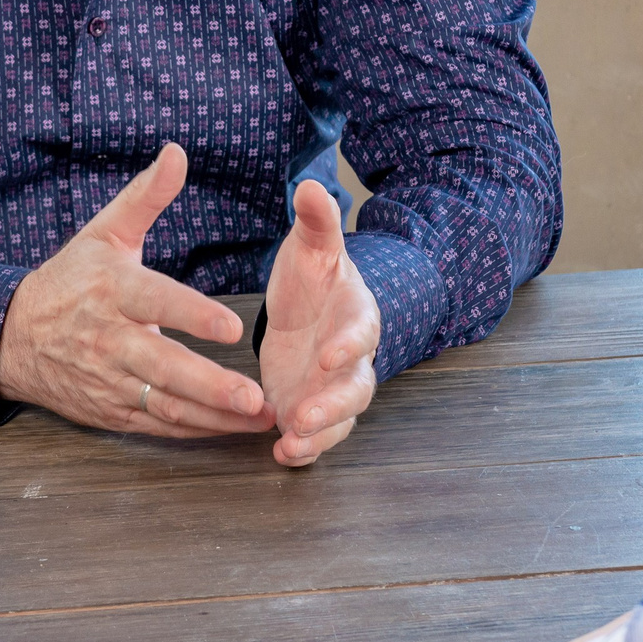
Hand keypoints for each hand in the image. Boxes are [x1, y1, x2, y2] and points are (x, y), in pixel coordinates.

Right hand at [0, 145, 275, 437]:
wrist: (12, 336)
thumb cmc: (70, 279)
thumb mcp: (104, 232)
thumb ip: (146, 196)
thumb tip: (177, 152)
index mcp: (113, 289)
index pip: (156, 302)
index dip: (192, 315)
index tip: (232, 327)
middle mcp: (110, 339)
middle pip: (164, 366)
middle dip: (210, 385)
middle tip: (253, 396)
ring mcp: (109, 380)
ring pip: (165, 404)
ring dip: (213, 417)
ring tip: (258, 420)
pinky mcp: (110, 410)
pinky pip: (157, 425)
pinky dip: (195, 430)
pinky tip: (231, 429)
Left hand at [258, 180, 380, 466]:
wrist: (309, 311)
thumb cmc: (312, 278)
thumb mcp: (311, 247)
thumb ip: (315, 222)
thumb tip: (311, 186)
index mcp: (356, 315)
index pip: (361, 331)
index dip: (348, 344)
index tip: (328, 354)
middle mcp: (350, 359)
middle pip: (355, 389)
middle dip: (331, 405)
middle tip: (302, 415)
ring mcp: (332, 390)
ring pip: (338, 420)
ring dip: (318, 434)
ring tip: (290, 442)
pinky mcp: (311, 410)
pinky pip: (316, 437)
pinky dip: (304, 450)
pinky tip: (281, 454)